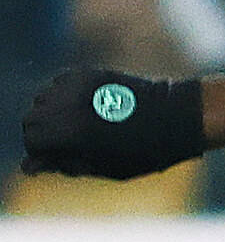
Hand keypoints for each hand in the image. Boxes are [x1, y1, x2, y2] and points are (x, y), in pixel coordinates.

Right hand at [18, 63, 205, 180]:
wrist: (178, 118)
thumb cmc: (146, 152)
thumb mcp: (104, 167)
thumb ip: (65, 164)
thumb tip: (29, 166)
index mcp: (72, 134)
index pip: (30, 139)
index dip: (39, 152)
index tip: (55, 158)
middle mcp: (70, 106)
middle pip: (31, 118)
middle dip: (41, 133)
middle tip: (65, 144)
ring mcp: (79, 87)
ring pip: (42, 99)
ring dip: (51, 112)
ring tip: (77, 125)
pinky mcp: (91, 74)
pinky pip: (59, 82)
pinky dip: (63, 94)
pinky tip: (84, 106)